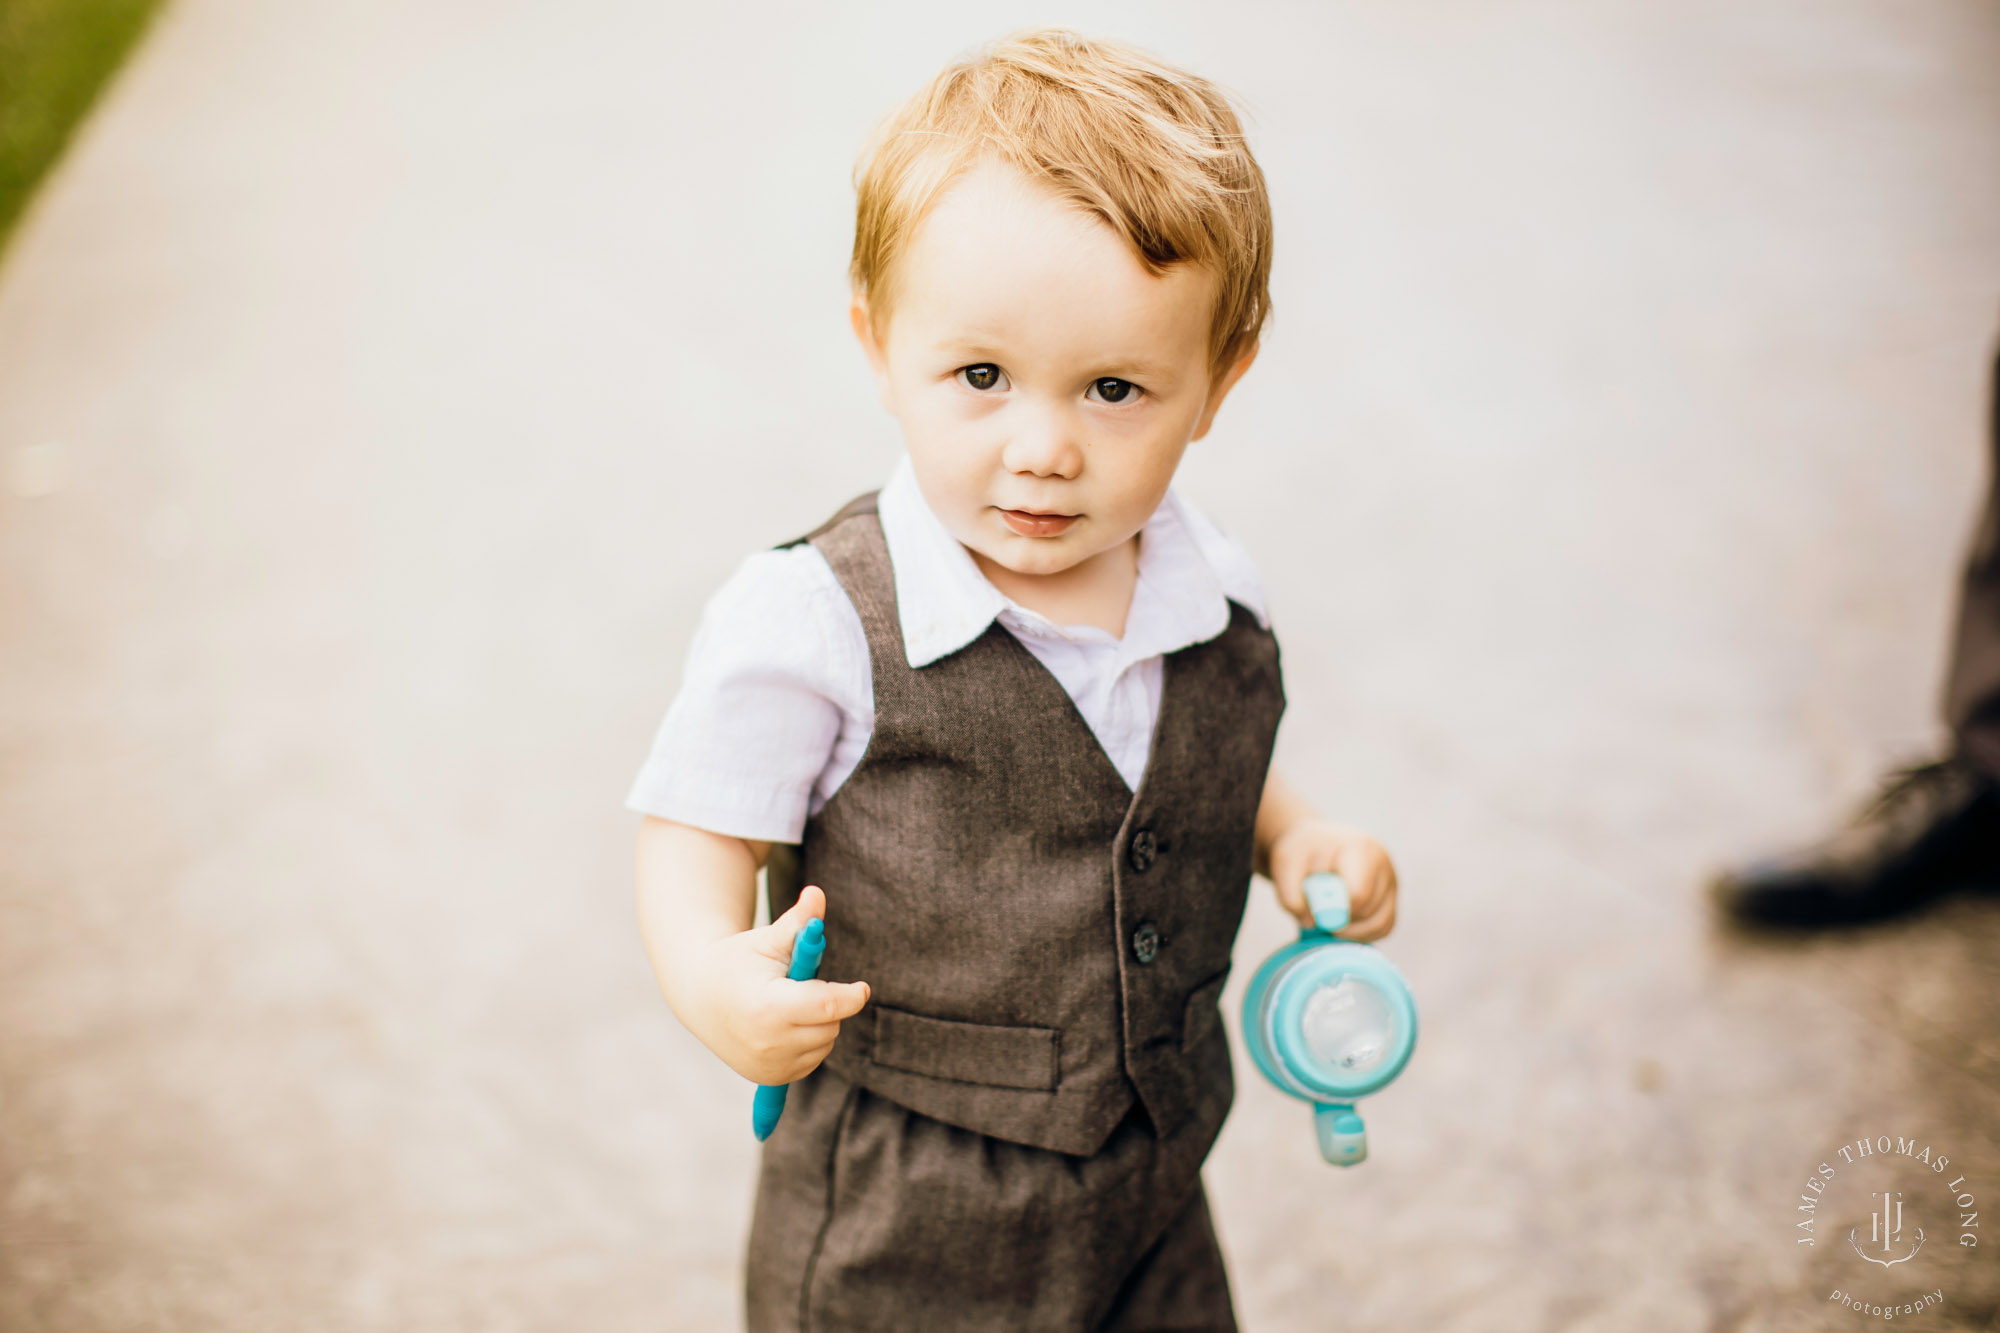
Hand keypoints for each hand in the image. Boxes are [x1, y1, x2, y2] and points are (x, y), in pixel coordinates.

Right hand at [677, 884, 871, 1084]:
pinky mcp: (769, 1078)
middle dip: (829, 1003)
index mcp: (768, 1007)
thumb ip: (798, 922)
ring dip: (820, 1023)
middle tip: (801, 985)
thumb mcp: (767, 940)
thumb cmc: (738, 961)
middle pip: (830, 1025)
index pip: (827, 1006)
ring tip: (789, 1003)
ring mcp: (768, 1066)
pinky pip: (812, 1060)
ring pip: (825, 1043)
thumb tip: (817, 894)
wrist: (699, 997)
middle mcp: (768, 1043)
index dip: (850, 996)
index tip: (861, 988)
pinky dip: (810, 1042)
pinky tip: (785, 1025)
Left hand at [1266, 820, 1397, 941]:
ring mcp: (1390, 881)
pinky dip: (1363, 934)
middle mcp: (1383, 865)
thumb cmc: (1300, 852)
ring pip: (1380, 924)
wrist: (1313, 843)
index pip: (1358, 894)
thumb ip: (1290, 895)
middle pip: (1369, 912)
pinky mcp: (1390, 897)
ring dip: (1352, 932)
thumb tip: (1310, 924)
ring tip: (1327, 921)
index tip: (1315, 913)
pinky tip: (1341, 924)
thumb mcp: (1284, 864)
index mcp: (1361, 849)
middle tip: (1317, 916)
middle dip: (1341, 923)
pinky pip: (1384, 927)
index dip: (1335, 913)